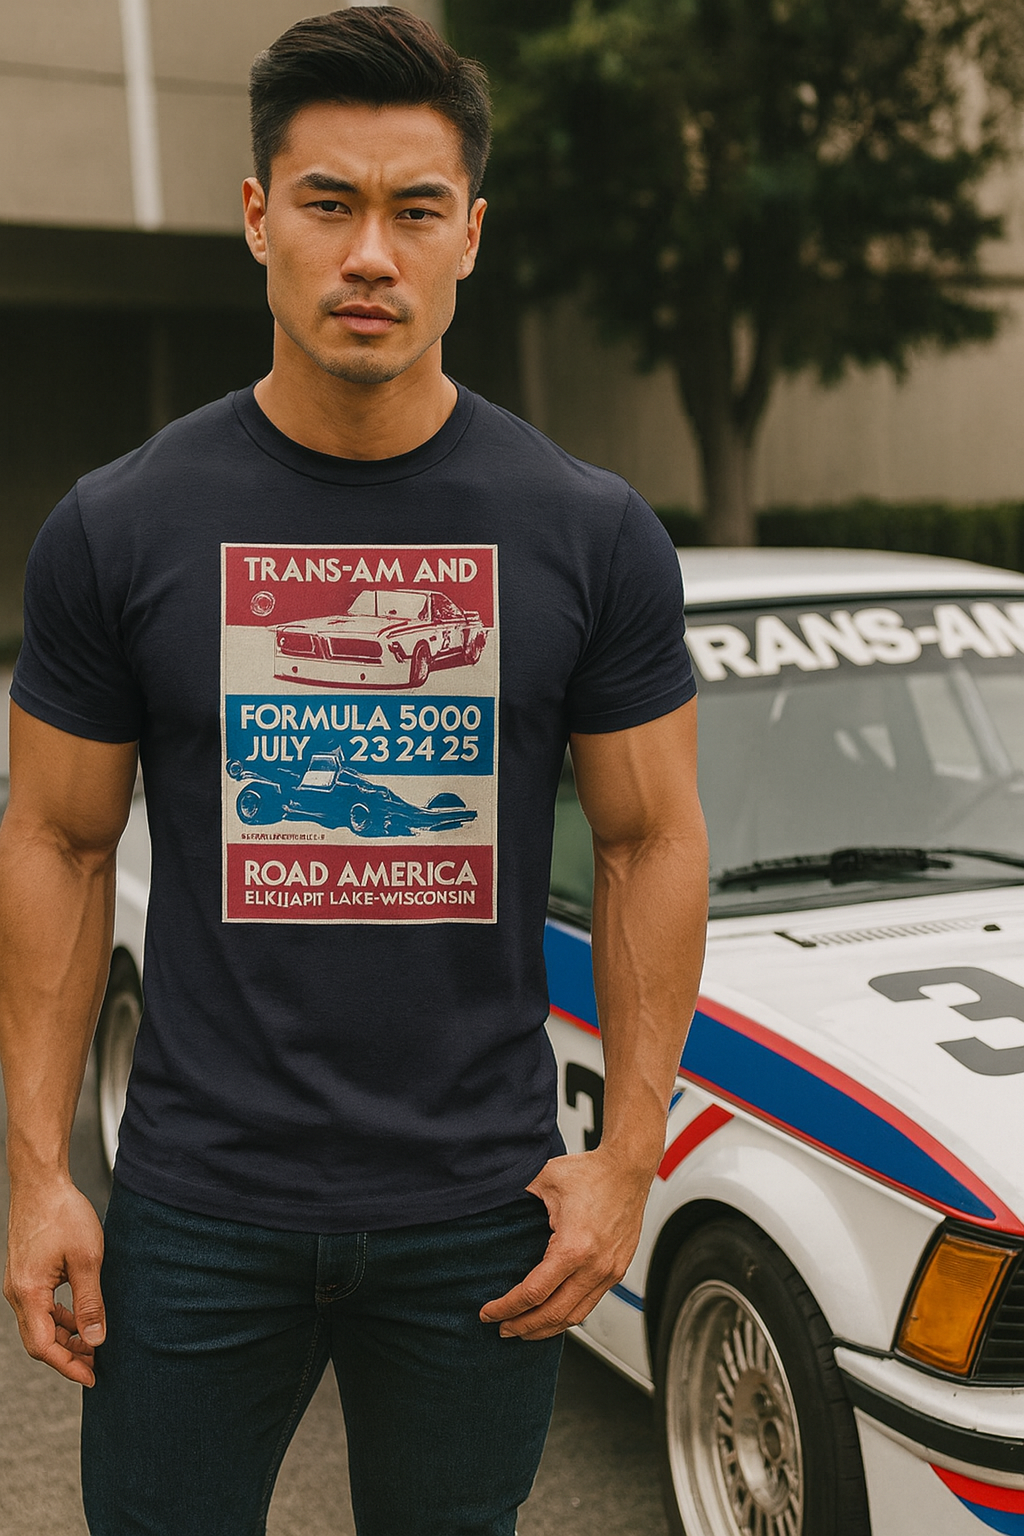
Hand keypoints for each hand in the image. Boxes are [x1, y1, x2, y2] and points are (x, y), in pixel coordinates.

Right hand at [4, 1179, 105, 1385]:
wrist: (41, 1183)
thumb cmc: (63, 1213)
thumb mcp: (87, 1259)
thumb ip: (91, 1302)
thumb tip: (96, 1338)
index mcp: (29, 1293)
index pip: (44, 1347)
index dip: (68, 1366)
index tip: (92, 1376)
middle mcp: (17, 1293)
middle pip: (39, 1340)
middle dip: (68, 1355)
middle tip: (97, 1361)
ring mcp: (19, 1284)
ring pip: (40, 1324)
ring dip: (65, 1336)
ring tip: (94, 1339)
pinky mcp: (25, 1275)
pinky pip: (40, 1307)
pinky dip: (60, 1317)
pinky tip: (80, 1315)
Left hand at [479, 1148, 652, 1339]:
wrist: (628, 1169)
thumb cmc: (591, 1172)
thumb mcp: (544, 1179)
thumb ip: (515, 1195)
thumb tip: (488, 1202)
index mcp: (573, 1248)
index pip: (533, 1293)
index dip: (506, 1308)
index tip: (488, 1313)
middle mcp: (594, 1267)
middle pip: (553, 1315)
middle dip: (523, 1327)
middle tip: (502, 1329)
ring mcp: (608, 1272)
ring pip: (574, 1316)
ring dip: (546, 1328)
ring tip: (524, 1329)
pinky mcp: (617, 1271)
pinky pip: (589, 1303)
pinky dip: (568, 1315)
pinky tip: (553, 1314)